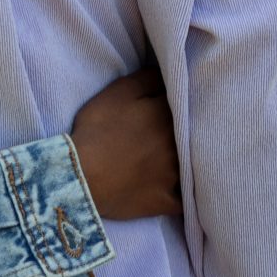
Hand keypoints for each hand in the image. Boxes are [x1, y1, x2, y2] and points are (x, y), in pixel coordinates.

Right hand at [68, 66, 180, 219]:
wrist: (82, 175)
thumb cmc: (97, 129)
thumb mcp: (117, 93)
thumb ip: (146, 79)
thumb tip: (168, 73)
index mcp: (168, 117)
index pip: (183, 104)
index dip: (177, 103)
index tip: (172, 104)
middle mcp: (179, 146)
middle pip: (193, 135)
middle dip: (190, 131)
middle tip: (174, 131)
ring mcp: (175, 176)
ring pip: (194, 167)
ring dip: (192, 162)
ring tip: (181, 158)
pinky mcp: (166, 201)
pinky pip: (184, 202)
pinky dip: (183, 196)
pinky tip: (182, 192)